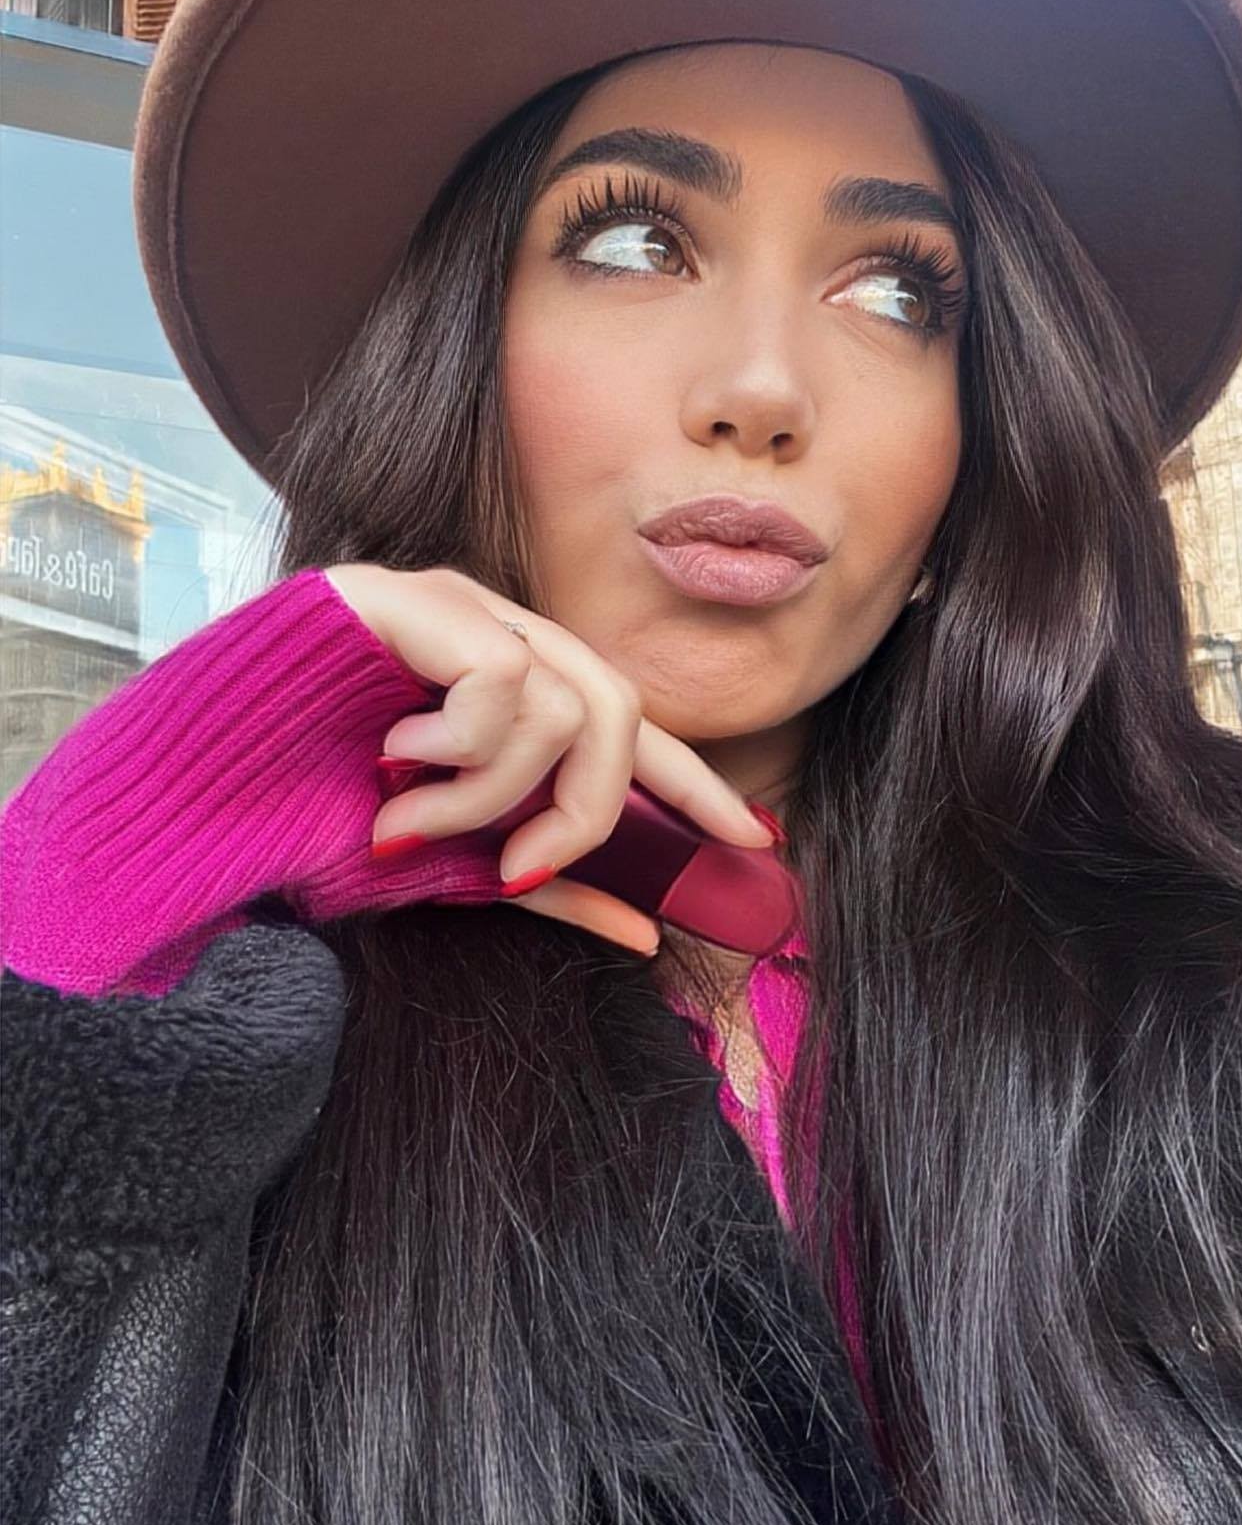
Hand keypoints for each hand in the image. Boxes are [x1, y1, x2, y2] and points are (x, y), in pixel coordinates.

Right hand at [324, 563, 774, 956]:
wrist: (200, 808)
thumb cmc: (315, 827)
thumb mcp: (451, 870)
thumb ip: (547, 882)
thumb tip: (648, 929)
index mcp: (513, 696)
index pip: (631, 730)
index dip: (696, 783)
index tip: (757, 840)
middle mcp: (495, 637)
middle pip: (616, 706)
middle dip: (587, 807)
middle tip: (518, 866)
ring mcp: (453, 608)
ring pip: (563, 702)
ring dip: (492, 793)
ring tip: (411, 812)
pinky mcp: (407, 595)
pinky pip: (503, 677)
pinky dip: (459, 747)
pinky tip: (393, 756)